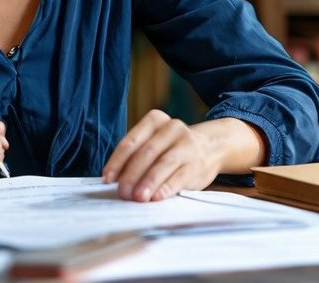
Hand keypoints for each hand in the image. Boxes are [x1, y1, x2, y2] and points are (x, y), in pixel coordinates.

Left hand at [101, 109, 221, 201]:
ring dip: (148, 182)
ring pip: (163, 163)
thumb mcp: (155, 143)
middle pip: (147, 152)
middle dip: (132, 174)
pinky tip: (157, 197)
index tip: (107, 179)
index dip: (117, 161)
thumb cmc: (172, 148)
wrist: (210, 147)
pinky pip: (180, 176)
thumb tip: (115, 180)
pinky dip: (167, 187)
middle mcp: (172, 128)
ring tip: (138, 197)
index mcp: (155, 120)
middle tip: (123, 192)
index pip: (131, 141)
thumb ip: (136, 156)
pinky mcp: (197, 163)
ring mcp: (187, 144)